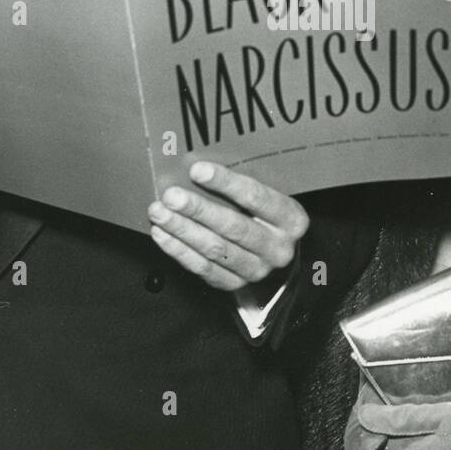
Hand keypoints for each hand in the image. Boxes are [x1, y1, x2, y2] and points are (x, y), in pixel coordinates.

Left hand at [147, 161, 308, 292]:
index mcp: (292, 219)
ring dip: (182, 230)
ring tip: (159, 212)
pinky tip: (162, 234)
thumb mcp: (268, 195)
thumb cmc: (265, 214)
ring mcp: (257, 269)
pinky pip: (203, 268)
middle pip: (234, 227)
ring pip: (215, 249)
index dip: (225, 183)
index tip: (197, 170)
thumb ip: (243, 183)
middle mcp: (278, 248)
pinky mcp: (235, 284)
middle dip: (198, 210)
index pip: (257, 198)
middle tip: (171, 195)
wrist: (273, 252)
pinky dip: (179, 250)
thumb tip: (198, 165)